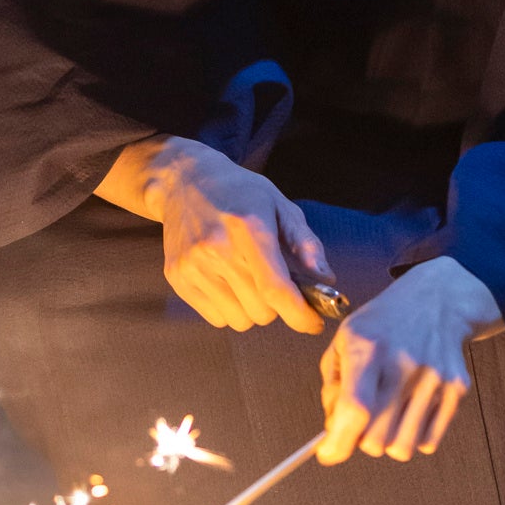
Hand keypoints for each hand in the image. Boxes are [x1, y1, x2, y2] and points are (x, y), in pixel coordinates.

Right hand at [101, 137, 340, 334]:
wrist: (183, 181)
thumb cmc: (239, 192)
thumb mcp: (279, 205)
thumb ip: (306, 243)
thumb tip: (327, 280)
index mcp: (247, 226)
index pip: (274, 287)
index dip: (299, 314)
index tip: (314, 323)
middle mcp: (216, 248)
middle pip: (260, 311)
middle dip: (276, 305)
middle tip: (272, 281)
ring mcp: (193, 265)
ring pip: (239, 320)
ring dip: (251, 309)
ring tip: (246, 279)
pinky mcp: (177, 277)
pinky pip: (216, 318)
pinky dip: (228, 308)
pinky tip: (225, 280)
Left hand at [316, 255, 503, 464]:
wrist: (436, 301)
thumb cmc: (382, 325)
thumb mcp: (344, 341)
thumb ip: (332, 388)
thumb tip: (334, 434)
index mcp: (367, 347)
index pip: (356, 408)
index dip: (339, 442)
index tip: (328, 454)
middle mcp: (403, 363)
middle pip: (377, 439)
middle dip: (361, 440)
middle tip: (362, 423)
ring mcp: (434, 377)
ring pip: (403, 447)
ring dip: (388, 441)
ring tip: (387, 414)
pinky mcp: (456, 388)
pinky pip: (429, 442)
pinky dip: (414, 436)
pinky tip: (410, 410)